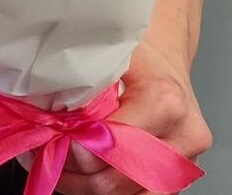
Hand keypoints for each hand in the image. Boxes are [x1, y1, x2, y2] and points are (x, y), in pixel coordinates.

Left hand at [18, 40, 211, 194]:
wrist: (168, 56)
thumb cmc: (141, 50)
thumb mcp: (112, 53)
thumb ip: (87, 84)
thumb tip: (47, 113)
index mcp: (164, 102)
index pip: (111, 145)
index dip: (75, 150)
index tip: (47, 141)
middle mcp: (182, 136)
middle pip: (117, 179)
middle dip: (76, 174)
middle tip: (46, 157)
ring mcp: (186, 160)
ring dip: (89, 187)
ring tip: (60, 167)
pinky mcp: (180, 175)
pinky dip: (110, 188)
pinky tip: (85, 174)